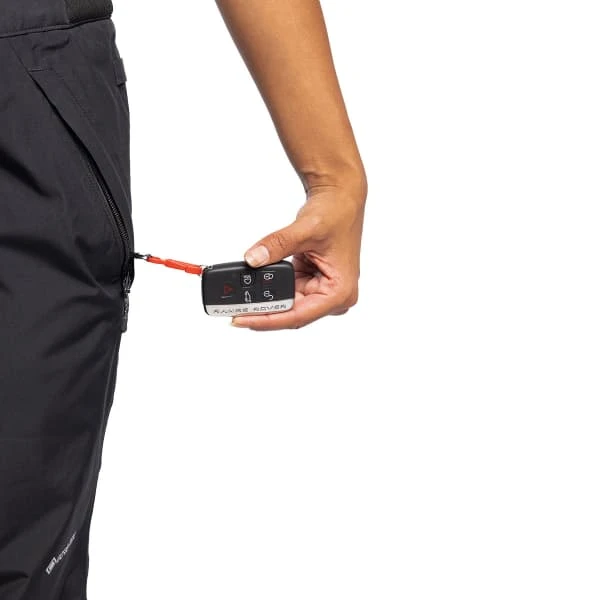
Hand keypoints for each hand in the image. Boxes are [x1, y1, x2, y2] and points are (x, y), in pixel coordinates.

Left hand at [232, 183, 365, 330]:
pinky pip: (286, 293)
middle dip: (261, 312)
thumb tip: (253, 259)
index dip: (267, 320)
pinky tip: (250, 288)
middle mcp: (334, 298)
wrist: (340, 198)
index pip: (298, 315)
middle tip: (230, 310)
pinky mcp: (311, 284)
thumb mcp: (307, 229)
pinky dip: (269, 290)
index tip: (241, 320)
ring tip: (236, 299)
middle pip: (290, 314)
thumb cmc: (337, 212)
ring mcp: (322, 292)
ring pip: (286, 306)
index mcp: (340, 292)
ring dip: (263, 302)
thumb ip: (278, 245)